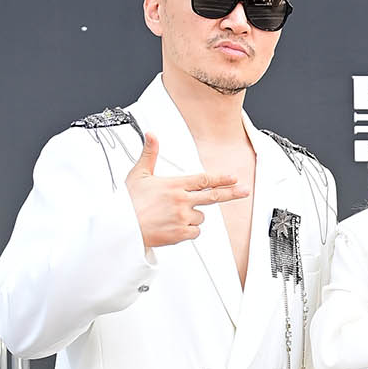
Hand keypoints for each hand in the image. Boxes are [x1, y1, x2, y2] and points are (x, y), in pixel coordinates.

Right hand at [125, 132, 248, 249]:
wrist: (123, 227)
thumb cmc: (130, 202)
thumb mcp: (139, 174)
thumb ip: (149, 154)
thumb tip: (152, 135)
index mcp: (174, 185)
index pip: (203, 179)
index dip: (220, 178)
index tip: (233, 178)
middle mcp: (182, 200)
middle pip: (213, 196)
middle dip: (231, 193)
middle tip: (244, 191)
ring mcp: (183, 217)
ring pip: (200, 217)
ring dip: (193, 217)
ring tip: (173, 215)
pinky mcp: (181, 233)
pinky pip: (195, 232)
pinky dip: (188, 231)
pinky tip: (174, 227)